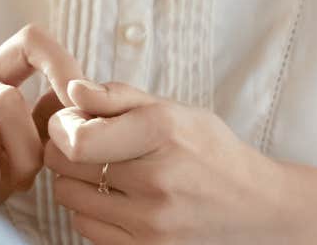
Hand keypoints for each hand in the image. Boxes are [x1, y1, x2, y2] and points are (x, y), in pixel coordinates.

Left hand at [45, 80, 301, 244]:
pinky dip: (91, 211)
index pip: (76, 140)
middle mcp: (156, 180)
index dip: (61, 128)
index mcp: (162, 133)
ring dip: (76, 182)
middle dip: (65, 149)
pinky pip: (85, 227)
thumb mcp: (174, 110)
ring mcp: (151, 223)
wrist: (256, 207)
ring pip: (69, 197)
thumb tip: (72, 90)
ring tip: (106, 173)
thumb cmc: (210, 151)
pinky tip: (117, 199)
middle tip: (87, 144)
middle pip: (65, 166)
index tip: (71, 122)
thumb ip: (119, 97)